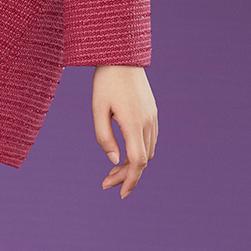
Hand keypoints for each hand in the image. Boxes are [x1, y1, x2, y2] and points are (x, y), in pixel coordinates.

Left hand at [92, 66, 157, 198]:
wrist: (122, 55)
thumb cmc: (105, 82)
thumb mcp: (97, 110)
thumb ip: (104, 137)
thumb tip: (114, 160)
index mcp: (134, 123)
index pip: (138, 161)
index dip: (130, 180)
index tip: (121, 195)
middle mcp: (148, 122)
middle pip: (143, 160)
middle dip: (126, 176)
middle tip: (105, 184)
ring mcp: (152, 117)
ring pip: (148, 151)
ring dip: (132, 165)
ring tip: (111, 170)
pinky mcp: (152, 112)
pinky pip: (149, 139)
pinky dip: (138, 152)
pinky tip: (123, 154)